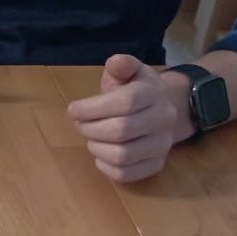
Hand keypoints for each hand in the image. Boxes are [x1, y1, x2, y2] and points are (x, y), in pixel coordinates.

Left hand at [67, 54, 185, 182]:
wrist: (163, 110)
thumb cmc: (136, 90)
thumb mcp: (129, 72)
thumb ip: (122, 65)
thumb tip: (115, 62)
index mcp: (154, 93)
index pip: (124, 103)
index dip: (92, 108)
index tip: (73, 110)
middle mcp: (163, 119)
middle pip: (121, 130)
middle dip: (91, 129)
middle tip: (81, 125)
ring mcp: (162, 144)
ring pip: (122, 155)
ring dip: (97, 148)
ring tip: (92, 138)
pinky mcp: (155, 165)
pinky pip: (125, 174)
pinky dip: (105, 166)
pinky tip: (101, 154)